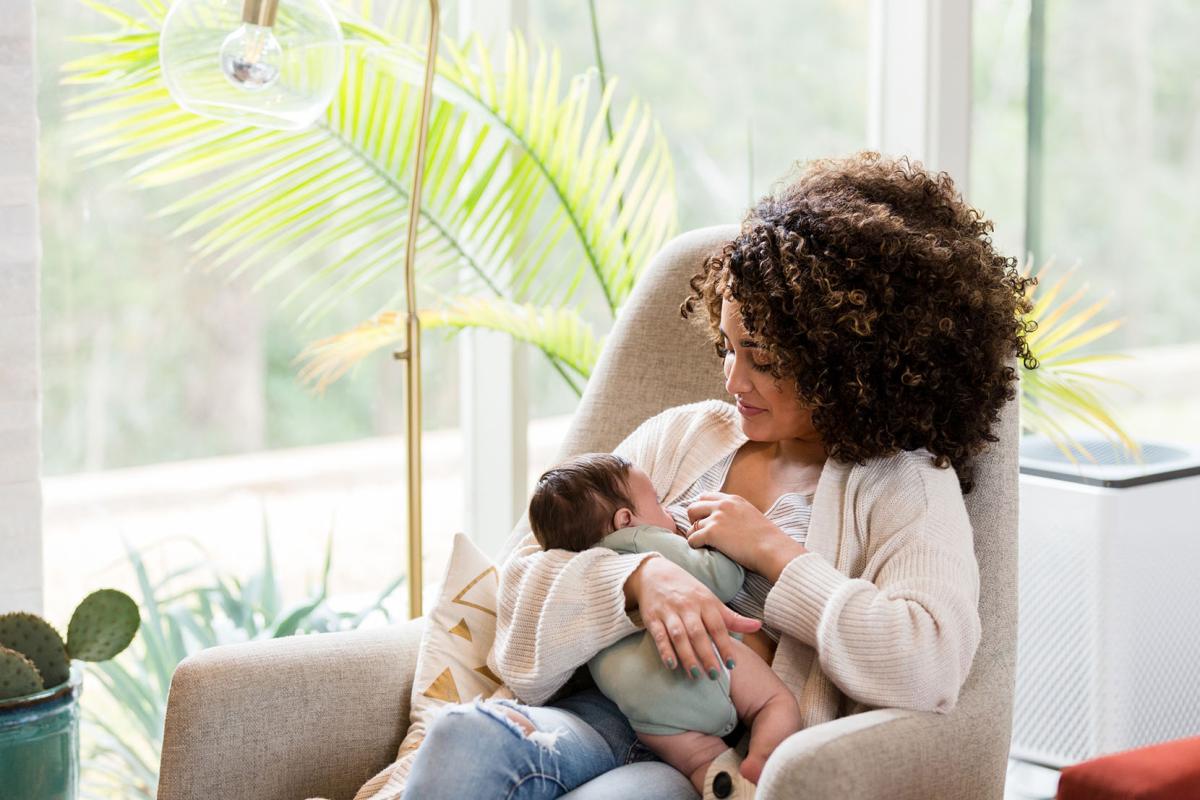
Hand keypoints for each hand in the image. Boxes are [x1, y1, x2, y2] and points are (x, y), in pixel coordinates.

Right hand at [625, 557, 760, 677]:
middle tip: (714, 676)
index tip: (732, 665)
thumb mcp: (711, 600)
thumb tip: (758, 626)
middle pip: (698, 633)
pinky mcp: (652, 618)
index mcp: (705, 602)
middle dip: (707, 655)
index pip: (718, 626)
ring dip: (687, 656)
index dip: (725, 646)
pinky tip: (672, 665)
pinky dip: (665, 650)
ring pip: (679, 636)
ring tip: (696, 675)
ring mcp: (669, 612)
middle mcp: (687, 606)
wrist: (654, 573)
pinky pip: (659, 636)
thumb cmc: (688, 591)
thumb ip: (732, 617)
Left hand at [686, 492, 802, 573]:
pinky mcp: (712, 533)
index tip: (704, 519)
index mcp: (733, 499)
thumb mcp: (751, 515)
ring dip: (693, 534)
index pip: (705, 496)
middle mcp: (723, 505)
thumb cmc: (767, 538)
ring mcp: (717, 518)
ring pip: (691, 524)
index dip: (701, 509)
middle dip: (693, 519)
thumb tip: (726, 522)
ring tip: (701, 543)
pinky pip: (692, 538)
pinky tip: (701, 549)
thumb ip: (736, 513)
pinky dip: (694, 545)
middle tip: (699, 531)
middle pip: (693, 507)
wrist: (772, 549)